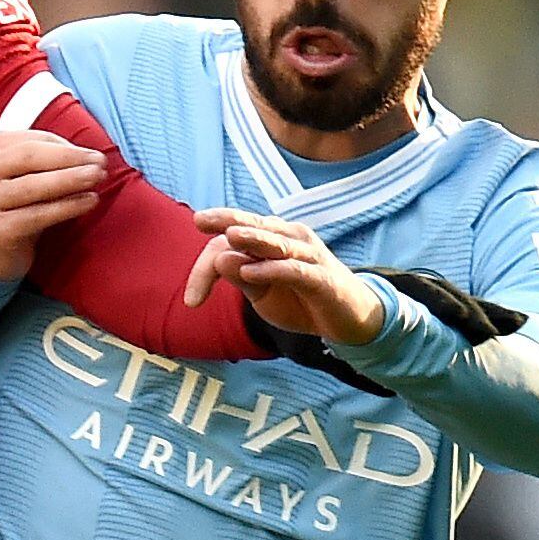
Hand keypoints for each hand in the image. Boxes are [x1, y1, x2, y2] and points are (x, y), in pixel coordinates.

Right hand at [0, 126, 104, 281]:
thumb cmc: (16, 206)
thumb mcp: (24, 175)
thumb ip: (48, 160)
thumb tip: (89, 155)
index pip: (31, 140)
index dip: (65, 146)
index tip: (93, 154)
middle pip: (30, 157)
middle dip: (70, 158)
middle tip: (100, 162)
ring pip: (34, 185)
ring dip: (71, 179)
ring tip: (98, 178)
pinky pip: (38, 215)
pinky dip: (67, 207)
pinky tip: (88, 201)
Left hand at [194, 208, 387, 348]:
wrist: (347, 319)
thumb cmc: (300, 299)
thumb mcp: (262, 293)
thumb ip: (242, 278)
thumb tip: (220, 260)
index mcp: (270, 239)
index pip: (230, 241)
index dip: (206, 266)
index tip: (191, 300)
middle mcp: (289, 239)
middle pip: (251, 227)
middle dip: (225, 223)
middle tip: (199, 220)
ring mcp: (308, 256)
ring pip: (276, 242)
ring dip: (253, 238)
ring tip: (230, 236)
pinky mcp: (322, 278)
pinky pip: (296, 271)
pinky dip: (274, 270)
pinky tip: (252, 273)